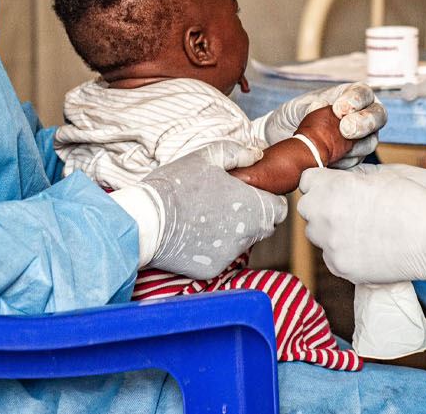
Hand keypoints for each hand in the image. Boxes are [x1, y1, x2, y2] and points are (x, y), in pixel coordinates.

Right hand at [136, 146, 287, 277]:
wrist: (145, 220)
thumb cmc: (176, 185)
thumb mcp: (207, 156)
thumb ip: (238, 153)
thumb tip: (256, 155)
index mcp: (252, 206)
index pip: (280, 210)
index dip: (269, 201)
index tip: (253, 195)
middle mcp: (247, 234)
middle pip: (264, 228)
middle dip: (253, 217)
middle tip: (227, 204)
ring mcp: (230, 255)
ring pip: (243, 243)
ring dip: (233, 232)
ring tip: (206, 217)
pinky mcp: (212, 270)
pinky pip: (221, 257)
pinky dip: (213, 248)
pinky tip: (194, 234)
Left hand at [254, 82, 386, 168]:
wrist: (285, 142)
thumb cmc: (293, 118)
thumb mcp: (296, 108)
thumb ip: (310, 106)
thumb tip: (322, 105)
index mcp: (349, 95)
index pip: (363, 93)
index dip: (356, 100)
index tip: (338, 109)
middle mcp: (362, 115)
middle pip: (378, 115)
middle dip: (364, 123)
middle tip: (346, 130)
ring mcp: (362, 138)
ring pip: (371, 141)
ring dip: (355, 146)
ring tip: (333, 150)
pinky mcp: (355, 158)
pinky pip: (357, 162)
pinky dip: (344, 163)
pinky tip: (328, 162)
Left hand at [297, 167, 425, 289]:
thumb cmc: (411, 201)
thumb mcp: (378, 176)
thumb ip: (350, 178)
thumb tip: (338, 182)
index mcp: (331, 187)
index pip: (306, 180)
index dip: (320, 182)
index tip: (331, 187)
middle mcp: (323, 215)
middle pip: (307, 208)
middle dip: (322, 205)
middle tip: (345, 208)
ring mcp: (330, 244)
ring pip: (317, 234)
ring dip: (330, 229)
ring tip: (359, 228)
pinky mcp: (340, 267)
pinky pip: (331, 256)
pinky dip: (343, 251)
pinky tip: (366, 246)